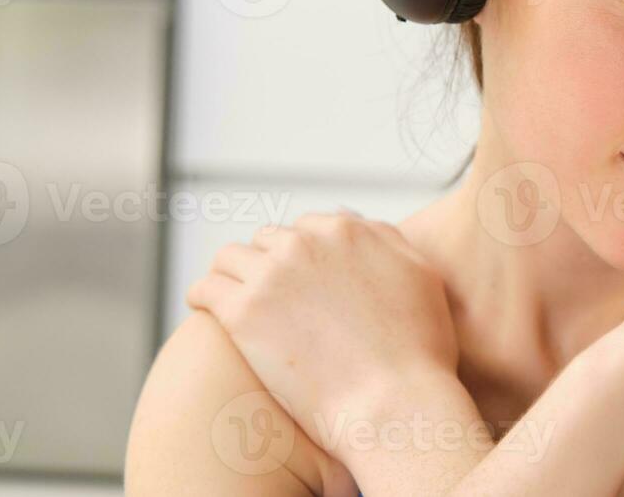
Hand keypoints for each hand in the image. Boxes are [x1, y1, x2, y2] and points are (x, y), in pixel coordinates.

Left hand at [185, 209, 459, 451]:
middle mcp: (305, 243)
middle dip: (268, 264)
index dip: (303, 256)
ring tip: (233, 302)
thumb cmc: (417, 351)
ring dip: (233, 276)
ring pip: (230, 258)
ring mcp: (271, 276)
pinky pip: (204, 289)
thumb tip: (353, 220)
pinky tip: (208, 313)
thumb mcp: (421, 276)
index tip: (299, 281)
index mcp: (347, 230)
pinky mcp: (243, 313)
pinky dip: (203, 297)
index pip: (308, 227)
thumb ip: (386, 239)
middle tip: (270, 299)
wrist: (394, 403)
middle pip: (268, 240)